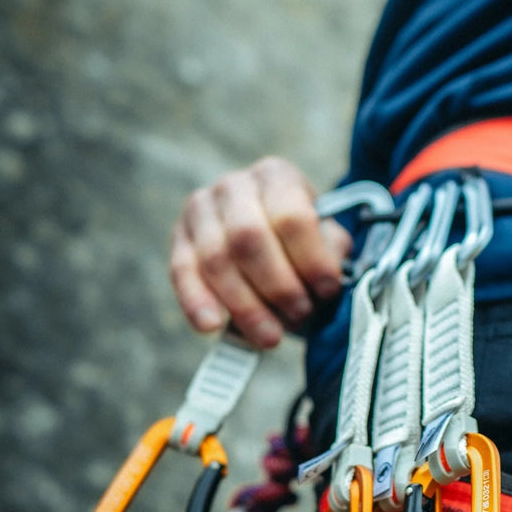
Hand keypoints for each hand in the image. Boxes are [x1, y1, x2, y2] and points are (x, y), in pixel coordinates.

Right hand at [169, 156, 350, 346]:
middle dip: (278, 285)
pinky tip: (212, 326)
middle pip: (249, 237)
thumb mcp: (325, 236)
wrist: (266, 231)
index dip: (311, 258)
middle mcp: (234, 186)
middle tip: (300, 314)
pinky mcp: (179, 239)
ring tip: (270, 335)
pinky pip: (182, 272)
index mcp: (276, 176)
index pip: (291, 215)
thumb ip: (332, 252)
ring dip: (245, 305)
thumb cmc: (300, 238)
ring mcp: (200, 210)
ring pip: (216, 259)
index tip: (327, 289)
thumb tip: (327, 277)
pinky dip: (196, 301)